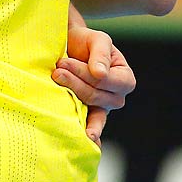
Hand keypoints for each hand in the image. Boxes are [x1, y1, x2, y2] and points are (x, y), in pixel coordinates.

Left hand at [54, 4, 135, 143]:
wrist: (69, 47)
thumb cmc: (85, 42)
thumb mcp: (97, 40)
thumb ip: (101, 54)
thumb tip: (101, 74)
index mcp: (125, 78)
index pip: (107, 81)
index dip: (85, 73)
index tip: (63, 62)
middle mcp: (117, 97)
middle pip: (96, 95)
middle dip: (74, 81)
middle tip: (56, 69)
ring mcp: (102, 108)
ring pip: (87, 107)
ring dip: (71, 93)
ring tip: (56, 77)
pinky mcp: (87, 115)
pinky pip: (89, 124)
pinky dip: (87, 130)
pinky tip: (86, 141)